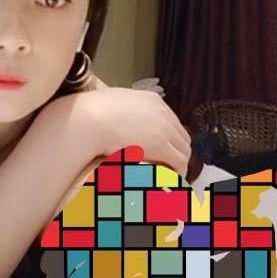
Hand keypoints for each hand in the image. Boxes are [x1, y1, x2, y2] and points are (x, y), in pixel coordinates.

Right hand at [50, 87, 191, 178]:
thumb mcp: (118, 104)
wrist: (92, 117)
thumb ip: (128, 112)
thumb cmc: (97, 110)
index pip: (172, 121)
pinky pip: (179, 162)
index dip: (170, 138)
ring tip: (169, 174)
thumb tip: (125, 123)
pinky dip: (177, 171)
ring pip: (184, 150)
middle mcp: (163, 112)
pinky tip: (169, 178)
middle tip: (169, 164)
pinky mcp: (161, 146)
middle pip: (182, 136)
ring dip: (178, 162)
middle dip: (177, 150)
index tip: (164, 150)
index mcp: (153, 100)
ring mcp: (164, 128)